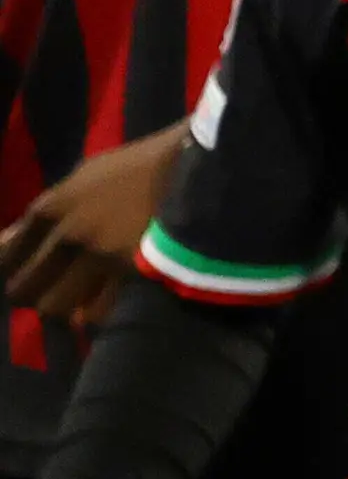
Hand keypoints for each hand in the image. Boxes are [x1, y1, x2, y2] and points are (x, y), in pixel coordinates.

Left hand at [1, 127, 183, 321]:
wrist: (197, 166)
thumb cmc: (138, 167)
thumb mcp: (84, 177)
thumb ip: (49, 211)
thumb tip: (6, 242)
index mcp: (53, 206)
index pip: (6, 254)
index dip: (9, 269)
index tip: (19, 273)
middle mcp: (69, 234)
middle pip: (24, 288)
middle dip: (32, 293)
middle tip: (47, 292)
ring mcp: (101, 256)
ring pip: (56, 307)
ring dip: (63, 307)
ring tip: (75, 302)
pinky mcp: (133, 274)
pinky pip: (98, 311)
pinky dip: (95, 312)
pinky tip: (101, 305)